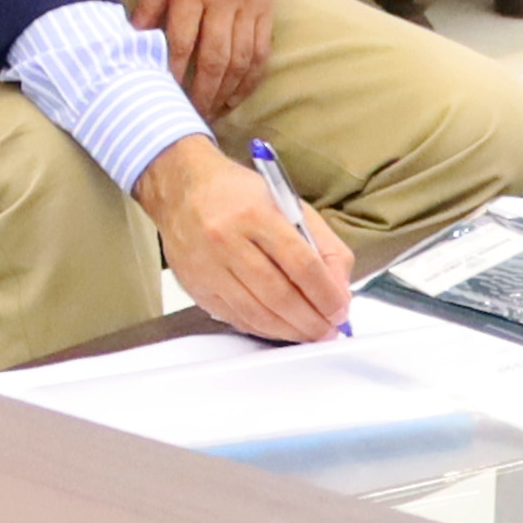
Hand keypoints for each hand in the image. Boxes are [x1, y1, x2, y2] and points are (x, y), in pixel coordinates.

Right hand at [132, 135, 354, 341]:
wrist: (182, 189)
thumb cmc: (238, 195)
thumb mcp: (290, 206)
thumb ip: (324, 246)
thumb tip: (339, 290)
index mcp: (256, 213)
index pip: (301, 264)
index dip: (326, 294)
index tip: (340, 309)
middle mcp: (227, 239)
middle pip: (279, 294)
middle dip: (311, 321)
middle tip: (328, 330)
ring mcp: (207, 266)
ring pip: (255, 313)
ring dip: (289, 331)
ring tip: (309, 333)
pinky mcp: (195, 286)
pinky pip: (234, 317)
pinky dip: (262, 329)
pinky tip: (280, 328)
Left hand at [135, 0, 283, 116]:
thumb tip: (134, 35)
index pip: (181, 41)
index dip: (172, 73)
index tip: (161, 96)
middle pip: (214, 59)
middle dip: (200, 95)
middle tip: (187, 119)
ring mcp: (252, 3)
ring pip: (241, 60)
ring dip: (226, 92)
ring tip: (212, 114)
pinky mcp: (269, 4)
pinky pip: (262, 49)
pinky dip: (251, 76)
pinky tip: (238, 93)